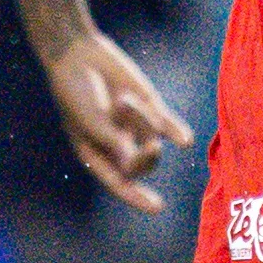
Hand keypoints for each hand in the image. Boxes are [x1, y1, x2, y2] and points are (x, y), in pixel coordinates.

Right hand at [42, 31, 195, 213]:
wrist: (78, 55)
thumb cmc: (77, 93)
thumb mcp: (92, 122)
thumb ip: (115, 143)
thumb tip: (136, 163)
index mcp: (97, 155)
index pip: (120, 183)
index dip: (137, 197)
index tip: (157, 207)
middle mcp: (118, 144)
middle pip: (142, 164)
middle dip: (147, 159)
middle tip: (151, 149)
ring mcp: (135, 125)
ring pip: (152, 136)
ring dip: (142, 119)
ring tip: (123, 98)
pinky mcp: (148, 106)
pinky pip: (166, 123)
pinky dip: (176, 131)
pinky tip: (185, 141)